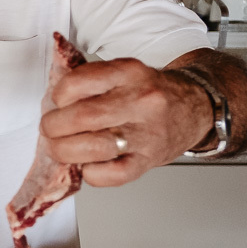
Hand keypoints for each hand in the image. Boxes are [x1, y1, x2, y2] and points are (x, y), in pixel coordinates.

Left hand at [40, 58, 211, 186]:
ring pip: (91, 148)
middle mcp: (140, 101)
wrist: (195, 107)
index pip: (76, 83)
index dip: (58, 96)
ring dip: (65, 152)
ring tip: (62, 148)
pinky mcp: (149, 160)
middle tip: (51, 130)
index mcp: (129, 72)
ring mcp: (147, 133)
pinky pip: (110, 174)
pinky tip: (89, 164)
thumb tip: (51, 105)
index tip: (58, 103)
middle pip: (80, 118)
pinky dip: (90, 173)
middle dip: (53, 128)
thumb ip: (90, 83)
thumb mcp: (124, 74)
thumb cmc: (150, 93)